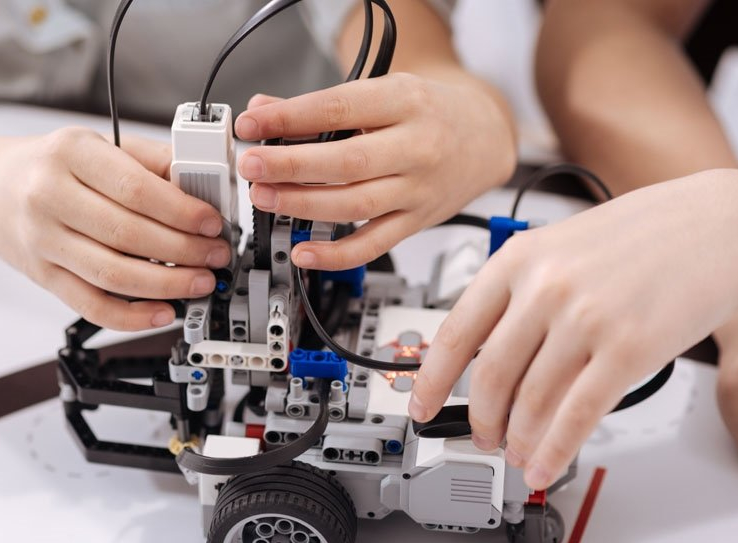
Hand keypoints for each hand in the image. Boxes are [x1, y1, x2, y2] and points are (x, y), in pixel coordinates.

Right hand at [0, 128, 229, 330]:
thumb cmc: (51, 166)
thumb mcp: (97, 144)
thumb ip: (150, 160)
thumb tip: (203, 184)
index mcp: (70, 154)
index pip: (135, 189)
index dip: (181, 211)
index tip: (212, 222)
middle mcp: (49, 196)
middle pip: (127, 234)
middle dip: (183, 250)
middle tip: (215, 256)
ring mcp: (43, 241)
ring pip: (112, 273)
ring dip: (166, 285)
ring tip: (199, 283)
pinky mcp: (43, 276)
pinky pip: (91, 305)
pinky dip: (131, 316)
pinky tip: (162, 312)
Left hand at [233, 71, 515, 270]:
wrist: (485, 136)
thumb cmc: (430, 112)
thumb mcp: (382, 91)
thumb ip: (321, 105)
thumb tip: (264, 111)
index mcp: (405, 101)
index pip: (338, 109)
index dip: (289, 119)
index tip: (251, 125)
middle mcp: (416, 146)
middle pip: (346, 162)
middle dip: (291, 167)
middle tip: (252, 167)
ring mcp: (418, 189)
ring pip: (355, 205)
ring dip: (303, 205)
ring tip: (265, 198)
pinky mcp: (417, 221)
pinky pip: (373, 245)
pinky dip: (336, 255)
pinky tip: (303, 251)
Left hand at [408, 169, 737, 489]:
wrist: (717, 222)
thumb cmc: (643, 234)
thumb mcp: (560, 245)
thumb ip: (518, 293)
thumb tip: (481, 351)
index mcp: (519, 259)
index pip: (455, 332)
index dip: (431, 380)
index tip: (420, 405)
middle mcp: (545, 289)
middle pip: (489, 376)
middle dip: (479, 418)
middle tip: (481, 435)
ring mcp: (586, 320)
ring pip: (530, 403)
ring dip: (517, 440)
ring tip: (516, 453)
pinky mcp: (629, 351)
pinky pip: (576, 417)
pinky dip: (553, 450)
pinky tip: (544, 465)